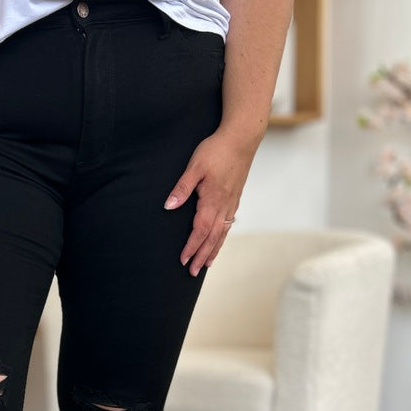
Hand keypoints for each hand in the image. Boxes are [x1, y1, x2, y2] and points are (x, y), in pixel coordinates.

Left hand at [163, 128, 254, 275]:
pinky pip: (228, 224)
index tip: (183, 261)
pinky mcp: (235, 197)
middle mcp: (224, 206)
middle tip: (193, 272)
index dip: (191, 247)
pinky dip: (222, 237)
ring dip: (213, 250)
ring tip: (206, 264)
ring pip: (222, 233)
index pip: (200, 231)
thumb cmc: (216, 150)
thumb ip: (182, 188)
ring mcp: (231, 203)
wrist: (241, 138)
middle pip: (212, 238)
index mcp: (212, 200)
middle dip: (202, 256)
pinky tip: (219, 240)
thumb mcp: (194, 167)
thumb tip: (168, 206)